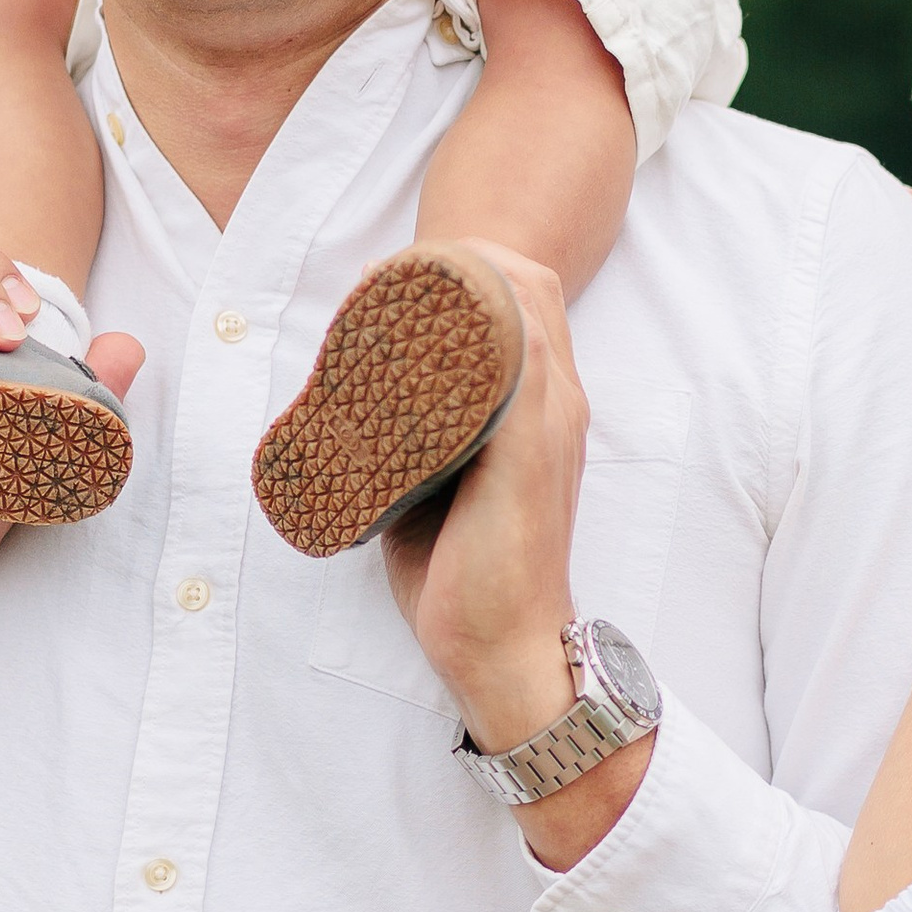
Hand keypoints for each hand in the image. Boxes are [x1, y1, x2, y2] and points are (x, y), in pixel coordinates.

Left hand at [379, 248, 585, 744]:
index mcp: (546, 408)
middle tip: (384, 274)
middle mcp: (560, 404)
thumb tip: (351, 412)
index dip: (473, 270)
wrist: (504, 648)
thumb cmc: (465, 576)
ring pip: (521, 307)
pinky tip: (415, 321)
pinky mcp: (527, 454)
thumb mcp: (441, 486)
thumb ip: (418, 443)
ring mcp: (548, 425)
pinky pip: (515, 358)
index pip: (529, 299)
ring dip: (458, 282)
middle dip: (457, 263)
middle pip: (526, 284)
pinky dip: (473, 327)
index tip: (402, 275)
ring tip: (387, 285)